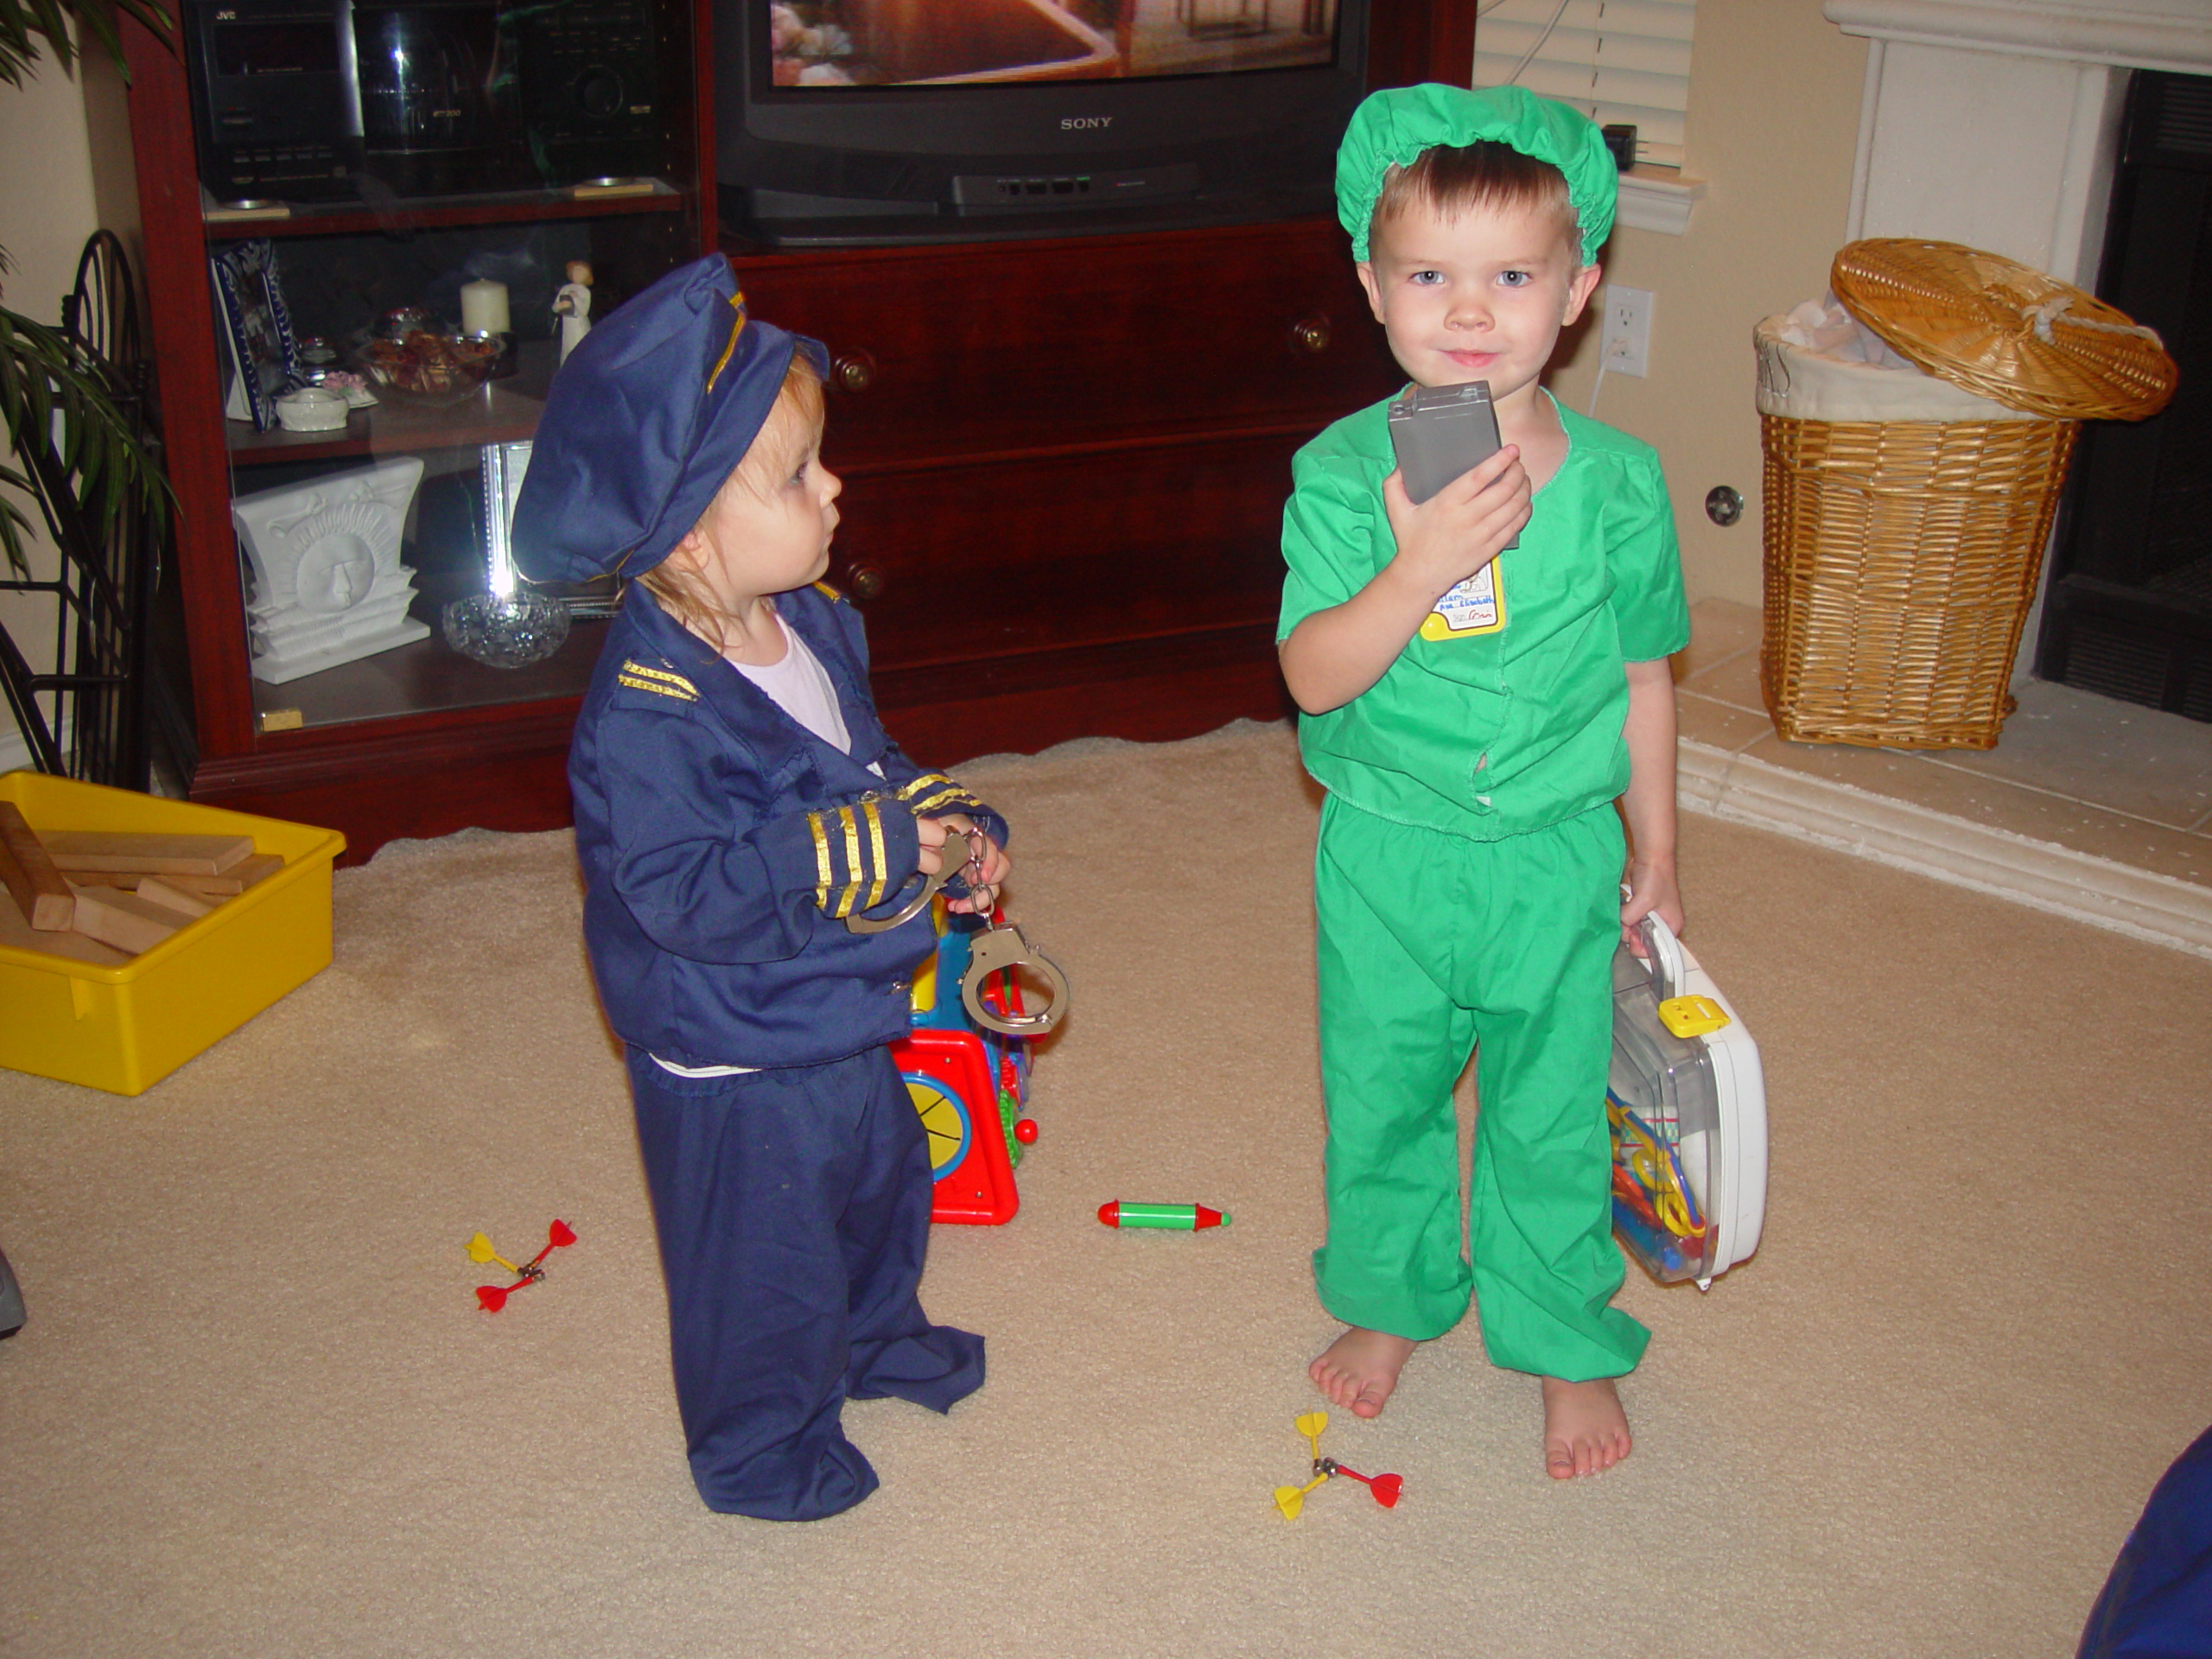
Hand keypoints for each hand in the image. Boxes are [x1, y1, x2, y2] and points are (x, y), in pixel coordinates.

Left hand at [917, 813, 1010, 913]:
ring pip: (994, 885)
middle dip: (992, 880)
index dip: (990, 862)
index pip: (990, 847)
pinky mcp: (972, 882)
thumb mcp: (932, 823)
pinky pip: (980, 896)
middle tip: (972, 884)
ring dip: (980, 899)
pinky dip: (970, 905)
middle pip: (1002, 866)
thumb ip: (934, 829)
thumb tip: (937, 841)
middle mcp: (982, 854)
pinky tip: (954, 906)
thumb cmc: (932, 827)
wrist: (928, 837)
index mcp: (973, 837)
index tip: (982, 877)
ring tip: (958, 906)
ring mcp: (979, 869)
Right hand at [1379, 443, 1530, 604]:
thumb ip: (1395, 483)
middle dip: (1517, 473)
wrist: (1420, 575)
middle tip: (1518, 464)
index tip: (1512, 450)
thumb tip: (1402, 464)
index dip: (1499, 461)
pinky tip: (1525, 502)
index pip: (1480, 477)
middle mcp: (1467, 518)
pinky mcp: (1489, 549)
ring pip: (1513, 507)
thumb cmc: (1410, 540)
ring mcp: (1481, 535)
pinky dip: (1524, 511)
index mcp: (1446, 503)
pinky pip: (1515, 527)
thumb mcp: (1396, 509)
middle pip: (1503, 490)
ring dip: (1524, 490)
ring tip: (1523, 480)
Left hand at [1619, 855, 1683, 954]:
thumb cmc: (1656, 877)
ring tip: (1624, 909)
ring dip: (1624, 923)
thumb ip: (1630, 918)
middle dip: (1630, 932)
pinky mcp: (1639, 908)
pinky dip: (1622, 915)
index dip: (1640, 946)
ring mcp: (1650, 916)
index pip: (1655, 950)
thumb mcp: (1644, 902)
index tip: (1631, 935)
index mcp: (1671, 927)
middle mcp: (1662, 925)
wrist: (1651, 857)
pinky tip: (1621, 906)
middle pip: (1641, 940)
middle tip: (1624, 919)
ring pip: (1632, 929)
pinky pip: (1628, 918)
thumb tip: (1619, 922)